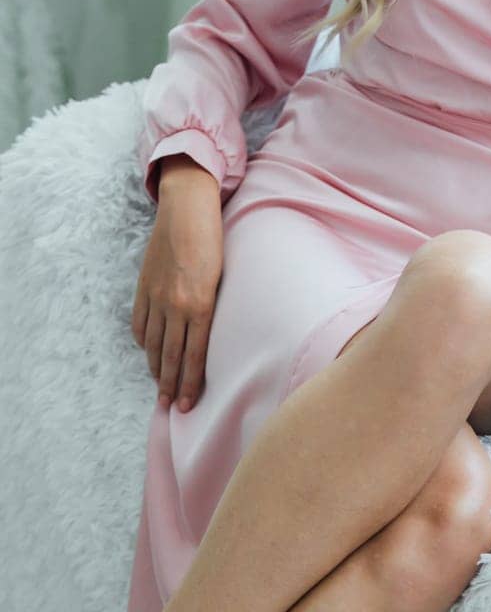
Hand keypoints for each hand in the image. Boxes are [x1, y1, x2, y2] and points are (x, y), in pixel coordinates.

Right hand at [131, 160, 223, 412]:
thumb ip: (214, 305)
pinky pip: (140, 324)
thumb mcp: (223, 273)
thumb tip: (211, 335)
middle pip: (171, 356)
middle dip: (172, 386)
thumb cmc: (215, 237)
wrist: (188, 207)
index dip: (191, 383)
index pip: (194, 355)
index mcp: (201, 302)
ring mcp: (156, 296)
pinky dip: (144, 342)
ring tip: (161, 389)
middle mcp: (175, 304)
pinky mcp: (144, 287)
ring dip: (157, 370)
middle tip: (173, 408)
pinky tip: (149, 353)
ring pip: (154, 344)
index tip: (189, 405)